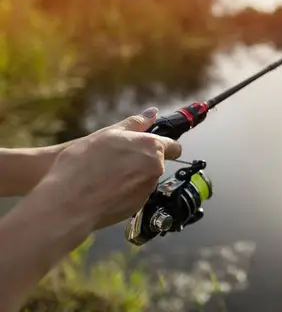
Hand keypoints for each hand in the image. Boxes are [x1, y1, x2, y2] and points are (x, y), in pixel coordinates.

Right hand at [40, 107, 181, 229]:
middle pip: (156, 163)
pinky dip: (124, 191)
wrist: (68, 201)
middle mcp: (156, 169)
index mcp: (152, 147)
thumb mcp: (108, 134)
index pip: (174, 147)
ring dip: (132, 176)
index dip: (164, 145)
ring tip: (105, 175)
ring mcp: (147, 190)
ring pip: (144, 179)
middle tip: (115, 159)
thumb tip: (152, 113)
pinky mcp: (137, 207)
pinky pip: (134, 195)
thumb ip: (135, 124)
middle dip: (141, 160)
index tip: (149, 146)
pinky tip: (104, 189)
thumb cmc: (84, 162)